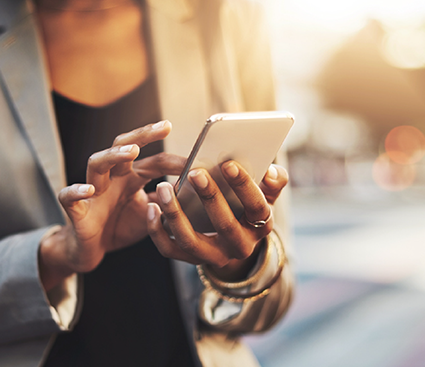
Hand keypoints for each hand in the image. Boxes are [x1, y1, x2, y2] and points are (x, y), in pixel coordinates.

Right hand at [39, 121, 184, 289]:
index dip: (175, 160)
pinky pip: (69, 196)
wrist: (91, 250)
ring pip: (96, 163)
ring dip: (113, 155)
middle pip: (123, 146)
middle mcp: (112, 178)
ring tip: (132, 151)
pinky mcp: (76, 210)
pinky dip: (77, 191)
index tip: (197, 161)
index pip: (154, 161)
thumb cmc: (120, 226)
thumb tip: (196, 193)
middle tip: (164, 126)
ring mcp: (92, 191)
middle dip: (142, 135)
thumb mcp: (151, 214)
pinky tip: (89, 189)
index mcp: (131, 177)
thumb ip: (168, 202)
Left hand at [147, 161, 288, 281]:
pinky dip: (157, 230)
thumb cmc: (247, 207)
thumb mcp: (265, 196)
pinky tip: (151, 207)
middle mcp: (239, 247)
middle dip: (210, 197)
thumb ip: (273, 182)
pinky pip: (169, 249)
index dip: (244, 186)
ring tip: (163, 187)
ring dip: (175, 214)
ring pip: (191, 241)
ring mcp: (213, 256)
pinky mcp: (190, 259)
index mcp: (260, 227)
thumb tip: (273, 171)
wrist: (234, 241)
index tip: (229, 164)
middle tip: (195, 172)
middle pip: (224, 225)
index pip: (256, 207)